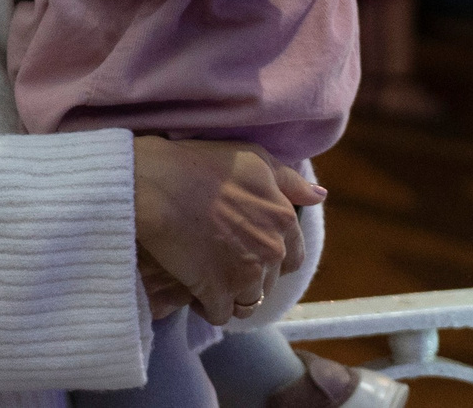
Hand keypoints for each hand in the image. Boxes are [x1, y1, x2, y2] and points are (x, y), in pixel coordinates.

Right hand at [132, 137, 322, 326]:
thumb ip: (288, 180)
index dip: (269, 255)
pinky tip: (192, 289)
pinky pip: (220, 314)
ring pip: (247, 302)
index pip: (293, 256)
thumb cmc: (197, 163)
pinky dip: (206, 306)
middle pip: (269, 281)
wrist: (153, 184)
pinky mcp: (217, 292)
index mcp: (283, 218)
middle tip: (219, 259)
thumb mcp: (251, 157)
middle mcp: (272, 249)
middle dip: (249, 276)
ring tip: (206, 277)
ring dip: (230, 296)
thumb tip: (320, 196)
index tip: (245, 248)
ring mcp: (246, 274)